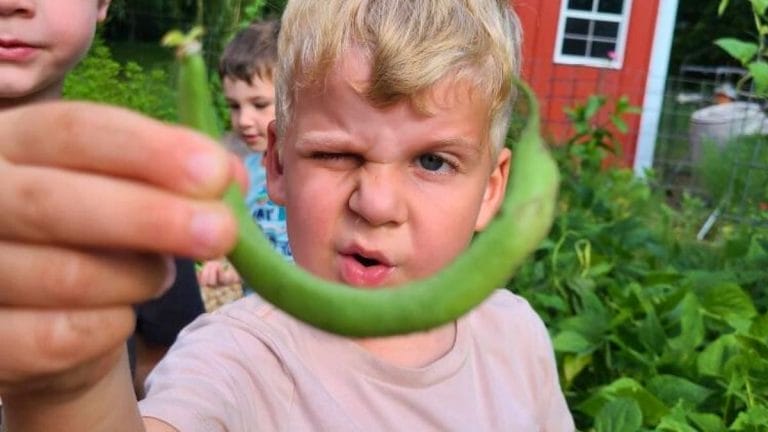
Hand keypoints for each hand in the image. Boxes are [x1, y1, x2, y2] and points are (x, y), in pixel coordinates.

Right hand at [0, 102, 242, 401]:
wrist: (45, 318)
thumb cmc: (94, 236)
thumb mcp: (130, 191)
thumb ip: (177, 176)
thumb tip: (231, 176)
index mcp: (14, 141)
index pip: (74, 130)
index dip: (148, 150)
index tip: (215, 173)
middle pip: (54, 203)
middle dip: (150, 218)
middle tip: (222, 232)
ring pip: (67, 276)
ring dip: (138, 279)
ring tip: (157, 276)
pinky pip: (58, 338)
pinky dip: (111, 327)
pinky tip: (119, 314)